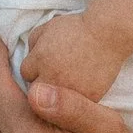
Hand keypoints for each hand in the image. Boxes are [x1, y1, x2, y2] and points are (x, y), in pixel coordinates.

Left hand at [16, 9, 131, 100]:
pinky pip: (75, 104)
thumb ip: (32, 44)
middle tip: (55, 71)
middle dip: (42, 81)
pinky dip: (76, 97)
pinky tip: (80, 87)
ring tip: (67, 80)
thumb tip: (29, 57)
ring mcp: (70, 91)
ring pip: (55, 101)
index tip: (44, 61)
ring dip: (57, 93)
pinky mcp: (88, 98)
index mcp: (40, 60)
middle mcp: (52, 78)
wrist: (108, 34)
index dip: (34, 66)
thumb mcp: (47, 28)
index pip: (25, 73)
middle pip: (36, 90)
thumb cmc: (77, 28)